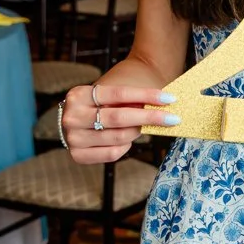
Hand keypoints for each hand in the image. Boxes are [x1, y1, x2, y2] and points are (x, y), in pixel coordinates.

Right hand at [62, 82, 178, 163]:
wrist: (91, 110)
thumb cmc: (109, 98)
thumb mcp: (117, 89)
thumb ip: (133, 98)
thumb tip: (163, 108)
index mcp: (79, 94)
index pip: (119, 93)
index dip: (146, 96)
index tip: (170, 99)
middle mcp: (71, 116)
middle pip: (118, 118)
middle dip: (148, 118)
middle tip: (172, 118)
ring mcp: (72, 137)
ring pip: (118, 137)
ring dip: (138, 131)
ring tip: (145, 125)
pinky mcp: (78, 155)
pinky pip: (112, 153)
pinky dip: (126, 146)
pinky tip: (127, 138)